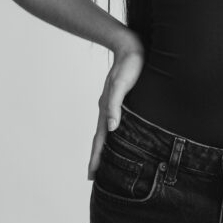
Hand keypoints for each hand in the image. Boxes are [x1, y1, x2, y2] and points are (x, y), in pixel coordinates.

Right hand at [87, 30, 144, 180]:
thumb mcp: (122, 84)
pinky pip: (114, 122)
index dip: (96, 157)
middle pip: (101, 138)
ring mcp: (113, 104)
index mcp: (107, 108)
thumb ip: (115, 105)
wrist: (131, 46)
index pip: (100, 139)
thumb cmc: (130, 64)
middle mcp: (108, 109)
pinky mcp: (121, 99)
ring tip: (102, 161)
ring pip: (106, 131)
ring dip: (103, 147)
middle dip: (97, 157)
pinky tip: (116, 137)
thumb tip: (112, 128)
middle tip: (93, 176)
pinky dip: (113, 135)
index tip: (91, 175)